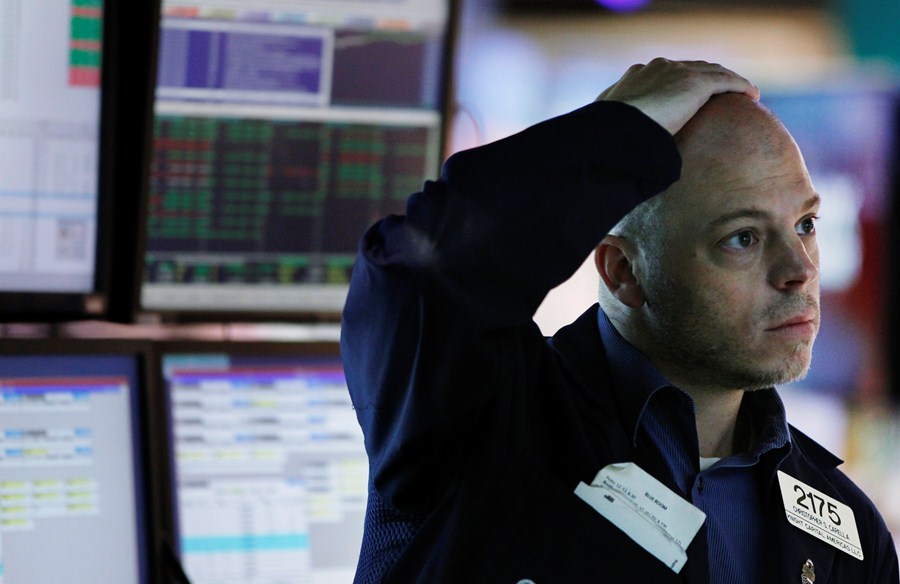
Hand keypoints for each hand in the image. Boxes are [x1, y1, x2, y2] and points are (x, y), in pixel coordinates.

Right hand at [596, 58, 759, 134]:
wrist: (616, 128)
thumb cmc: (608, 135)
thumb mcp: (610, 129)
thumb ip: (618, 129)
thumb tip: (620, 148)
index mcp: (637, 76)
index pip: (666, 74)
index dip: (680, 82)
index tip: (687, 95)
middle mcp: (659, 68)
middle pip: (692, 68)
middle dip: (708, 77)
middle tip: (720, 92)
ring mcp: (678, 73)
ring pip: (713, 71)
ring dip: (729, 80)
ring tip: (742, 92)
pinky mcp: (695, 83)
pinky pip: (727, 81)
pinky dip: (741, 86)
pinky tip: (752, 96)